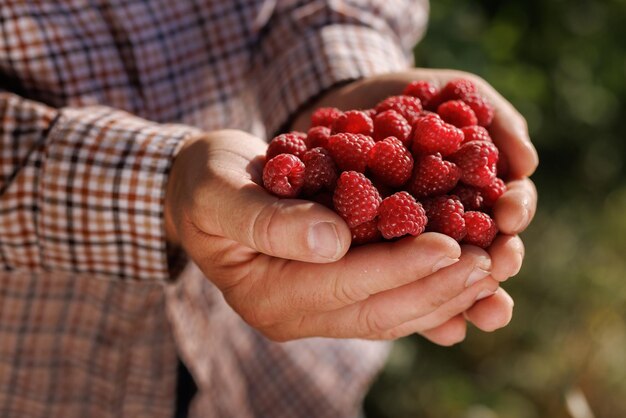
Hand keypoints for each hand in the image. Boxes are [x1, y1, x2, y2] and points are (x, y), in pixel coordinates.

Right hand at [164, 130, 510, 342]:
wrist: (202, 190)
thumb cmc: (206, 182)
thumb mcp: (221, 189)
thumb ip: (267, 219)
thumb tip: (333, 241)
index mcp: (266, 293)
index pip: (344, 285)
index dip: (401, 266)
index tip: (453, 245)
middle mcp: (294, 314)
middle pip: (379, 311)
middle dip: (439, 288)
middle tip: (493, 260)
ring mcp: (315, 311)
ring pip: (391, 314)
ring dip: (446, 293)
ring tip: (494, 264)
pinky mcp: (333, 294)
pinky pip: (388, 301)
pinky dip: (430, 288)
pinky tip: (467, 270)